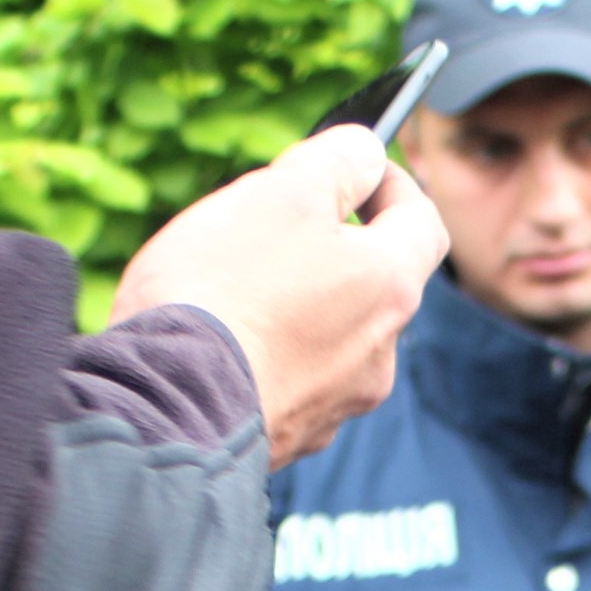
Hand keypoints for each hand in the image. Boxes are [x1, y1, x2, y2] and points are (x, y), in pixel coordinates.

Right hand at [114, 131, 448, 468]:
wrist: (168, 409)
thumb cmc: (224, 292)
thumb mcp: (282, 194)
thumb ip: (336, 163)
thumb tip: (365, 151)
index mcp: (389, 288)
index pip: (421, 221)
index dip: (392, 183)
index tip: (359, 169)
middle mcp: (378, 355)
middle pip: (373, 283)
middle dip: (337, 246)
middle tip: (282, 221)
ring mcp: (336, 405)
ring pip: (331, 336)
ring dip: (301, 304)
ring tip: (238, 286)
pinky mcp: (288, 439)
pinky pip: (290, 381)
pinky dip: (269, 353)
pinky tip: (222, 343)